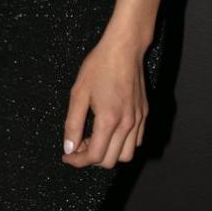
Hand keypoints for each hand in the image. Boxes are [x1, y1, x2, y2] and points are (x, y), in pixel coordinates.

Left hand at [62, 33, 147, 168]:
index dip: (78, 161)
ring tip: (94, 139)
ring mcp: (138, 120)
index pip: (94, 156)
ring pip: (126, 155)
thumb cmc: (100, 66)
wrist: (124, 49)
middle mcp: (127, 124)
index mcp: (109, 119)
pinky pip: (136, 142)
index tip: (67, 156)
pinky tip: (110, 132)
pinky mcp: (144, 114)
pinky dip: (122, 145)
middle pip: (110, 161)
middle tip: (77, 145)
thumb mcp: (78, 93)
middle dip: (90, 158)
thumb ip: (73, 123)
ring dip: (108, 154)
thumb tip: (69, 148)